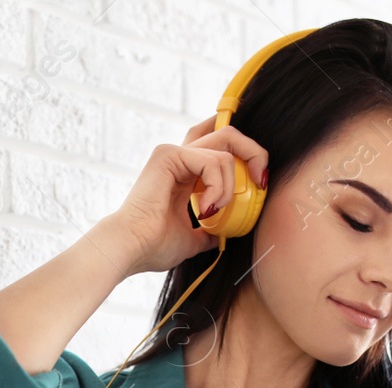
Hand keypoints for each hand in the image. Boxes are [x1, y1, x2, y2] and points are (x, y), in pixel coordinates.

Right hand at [98, 116, 268, 276]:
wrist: (131, 250)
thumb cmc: (152, 247)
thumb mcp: (192, 240)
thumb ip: (208, 232)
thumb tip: (222, 236)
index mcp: (183, 173)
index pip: (220, 145)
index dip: (245, 152)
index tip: (259, 181)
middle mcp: (178, 157)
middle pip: (228, 133)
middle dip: (253, 152)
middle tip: (260, 180)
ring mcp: (173, 153)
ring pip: (225, 151)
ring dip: (229, 187)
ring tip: (212, 212)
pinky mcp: (169, 155)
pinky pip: (213, 161)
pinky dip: (217, 187)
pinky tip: (204, 210)